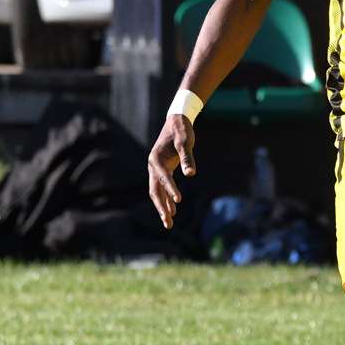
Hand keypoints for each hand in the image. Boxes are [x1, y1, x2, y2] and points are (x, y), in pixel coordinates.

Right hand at [147, 114, 196, 228]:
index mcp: (156, 159)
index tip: (179, 200)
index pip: (163, 178)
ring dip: (163, 207)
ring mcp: (156, 169)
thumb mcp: (186, 142)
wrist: (176, 121)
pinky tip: (173, 209)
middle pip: (155, 191)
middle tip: (168, 223)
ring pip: (157, 192)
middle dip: (161, 207)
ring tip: (169, 223)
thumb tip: (191, 174)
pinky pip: (163, 188)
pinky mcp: (163, 170)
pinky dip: (168, 198)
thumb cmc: (181, 130)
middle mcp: (153, 166)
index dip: (171, 189)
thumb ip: (187, 157)